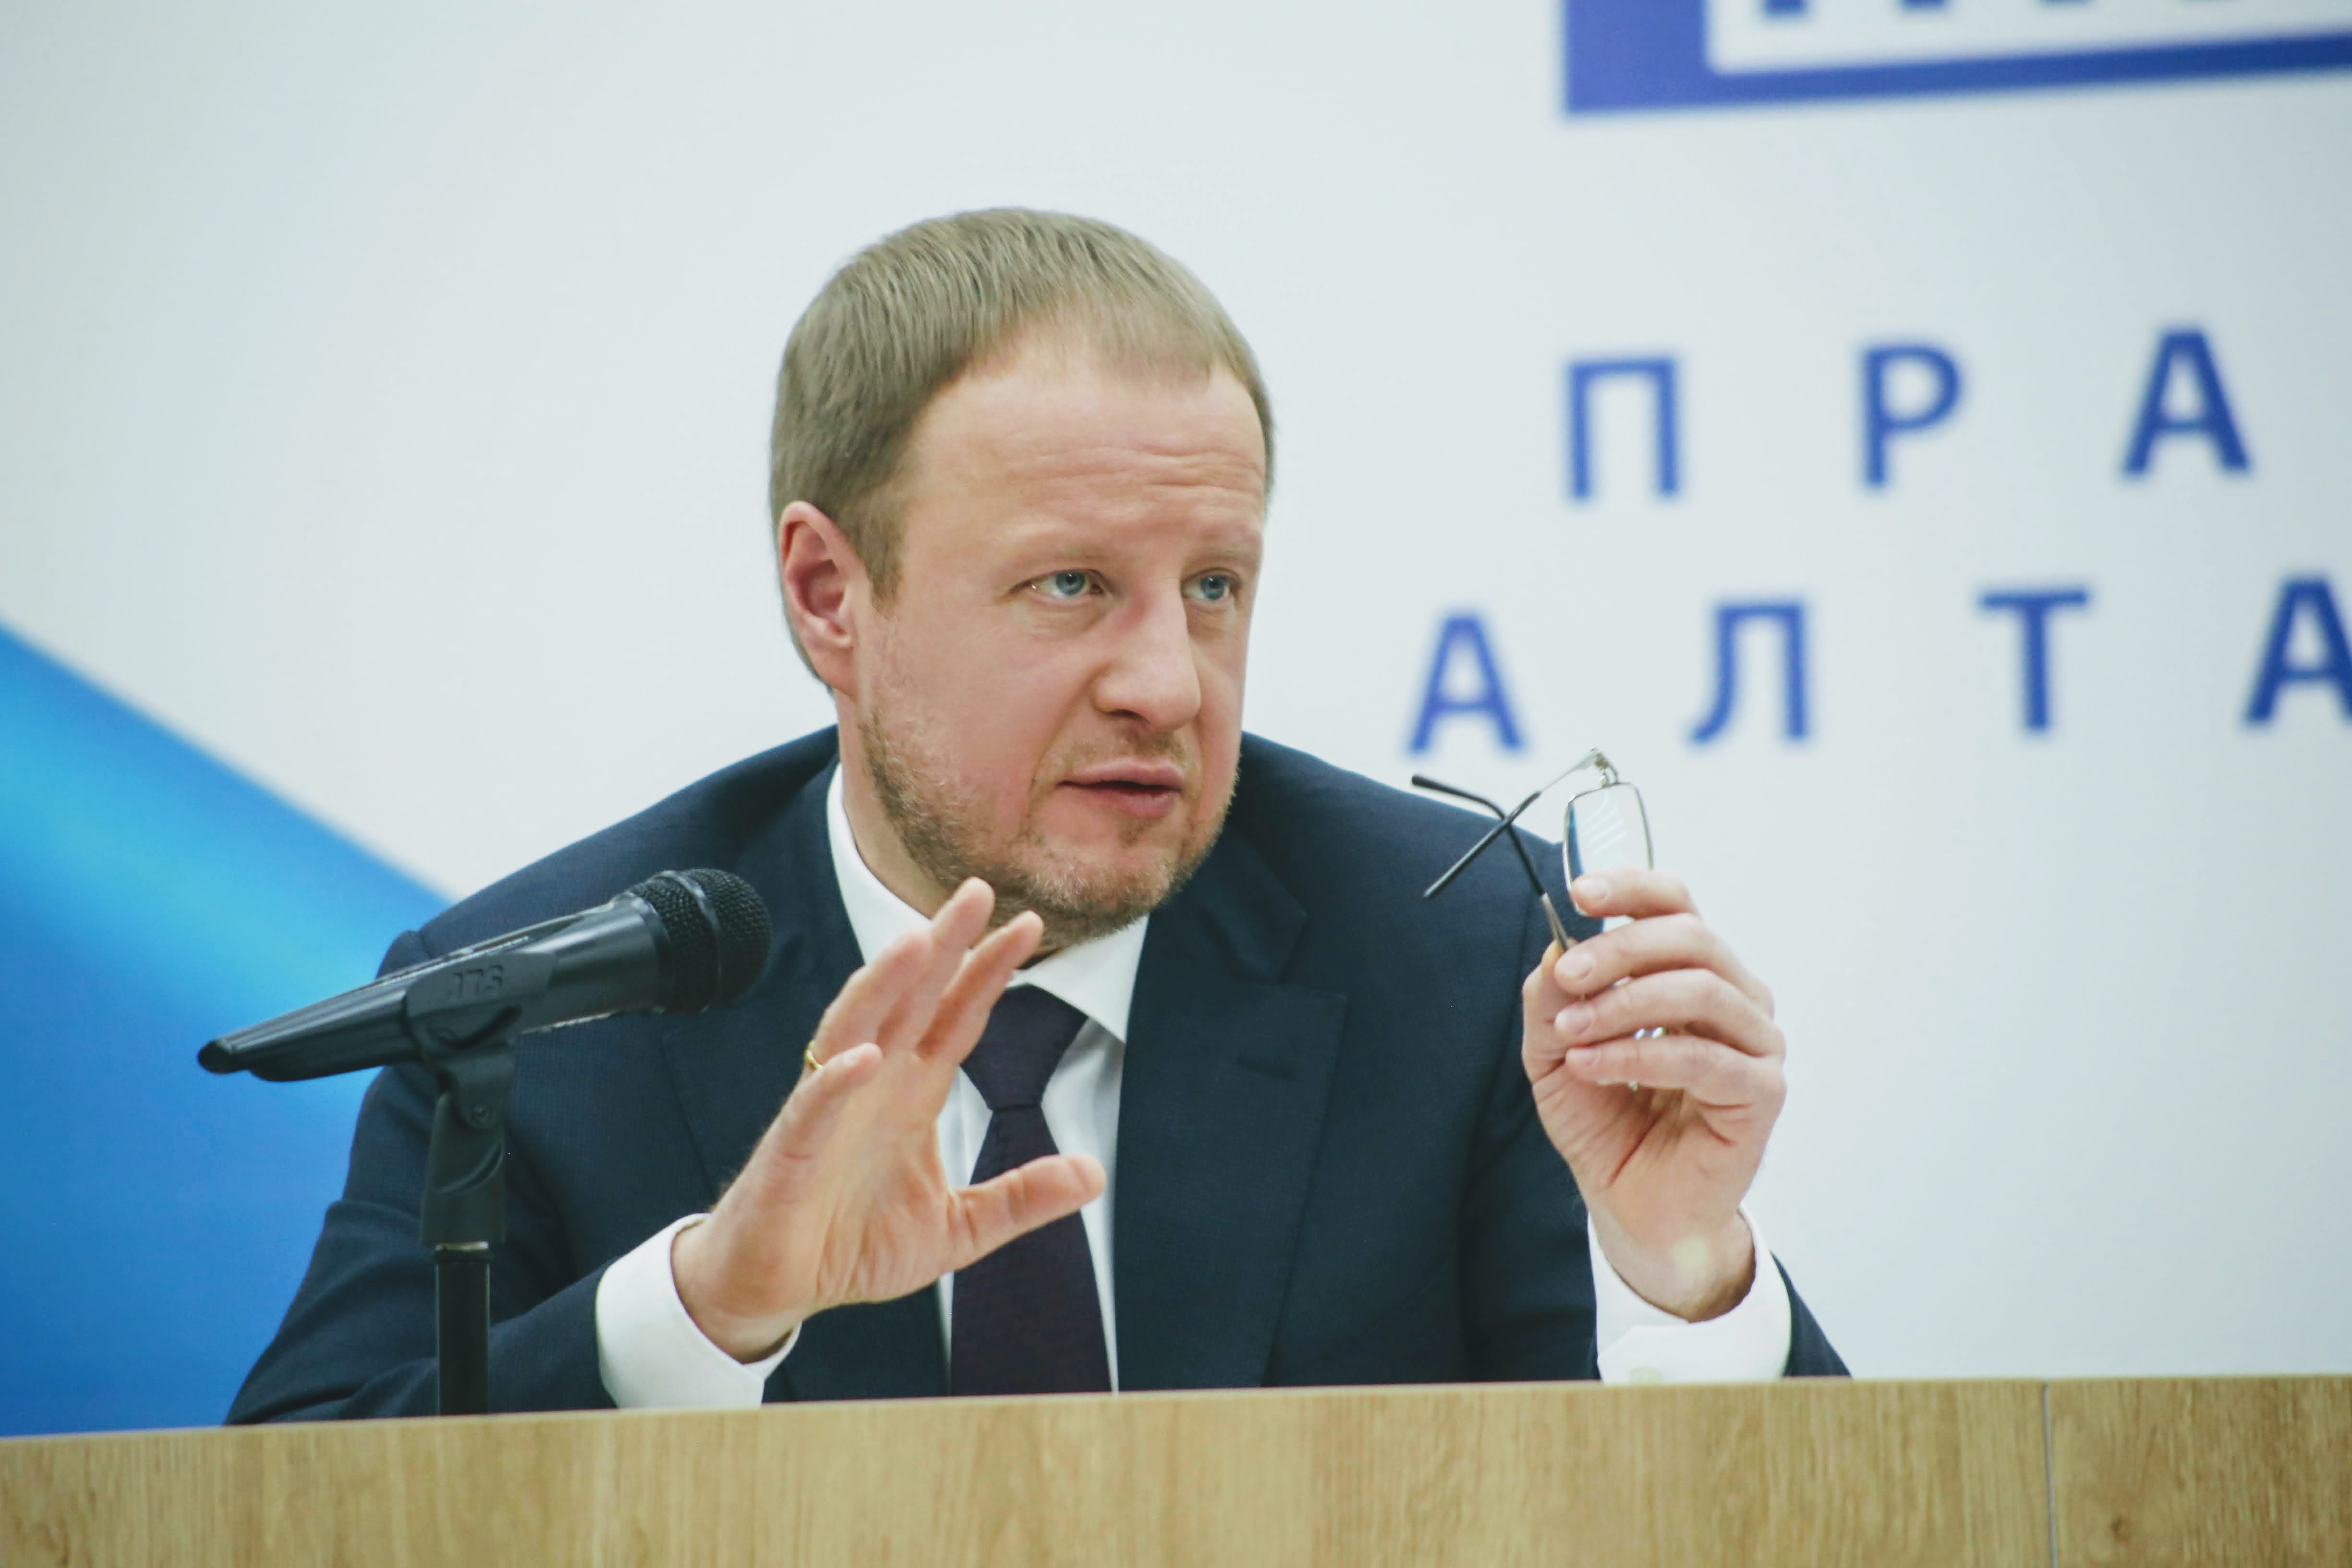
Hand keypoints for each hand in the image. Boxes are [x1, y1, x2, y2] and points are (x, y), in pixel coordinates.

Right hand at [671, 879, 1105, 1359]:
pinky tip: (863, 1057)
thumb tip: (1094, 1174)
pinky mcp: (792, 1153)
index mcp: (913, 1092)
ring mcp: (830, 1111)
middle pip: (910, 999)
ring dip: (884, 985)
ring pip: (856, 1029)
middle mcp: (873, 1085)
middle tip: (975, 891)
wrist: (777, 1288)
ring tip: (917, 942)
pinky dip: (835, 1081)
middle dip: (941, 945)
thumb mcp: (959, 1229)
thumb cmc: (855, 1244)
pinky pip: (813, 1107)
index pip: (957, 1016)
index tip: (1029, 925)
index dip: (988, 971)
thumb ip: (1021, 1198)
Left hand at [1520, 870, 1784, 1320]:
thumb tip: (1555, 949)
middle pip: (1691, 937)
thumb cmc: (1606, 1121)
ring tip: (1571, 1032)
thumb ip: (1551, 1000)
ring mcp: (1756, 1044)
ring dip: (1624, 1004)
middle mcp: (1734, 998)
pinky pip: (1702, 1058)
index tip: (1580, 893)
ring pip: (1700, 990)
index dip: (1632, 889)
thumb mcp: (1553, 1053)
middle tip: (1567, 975)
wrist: (1631, 1203)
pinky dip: (1638, 1055)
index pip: (1676, 906)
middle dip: (1619, 950)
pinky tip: (1593, 1066)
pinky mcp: (1761, 1093)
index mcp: (1691, 973)